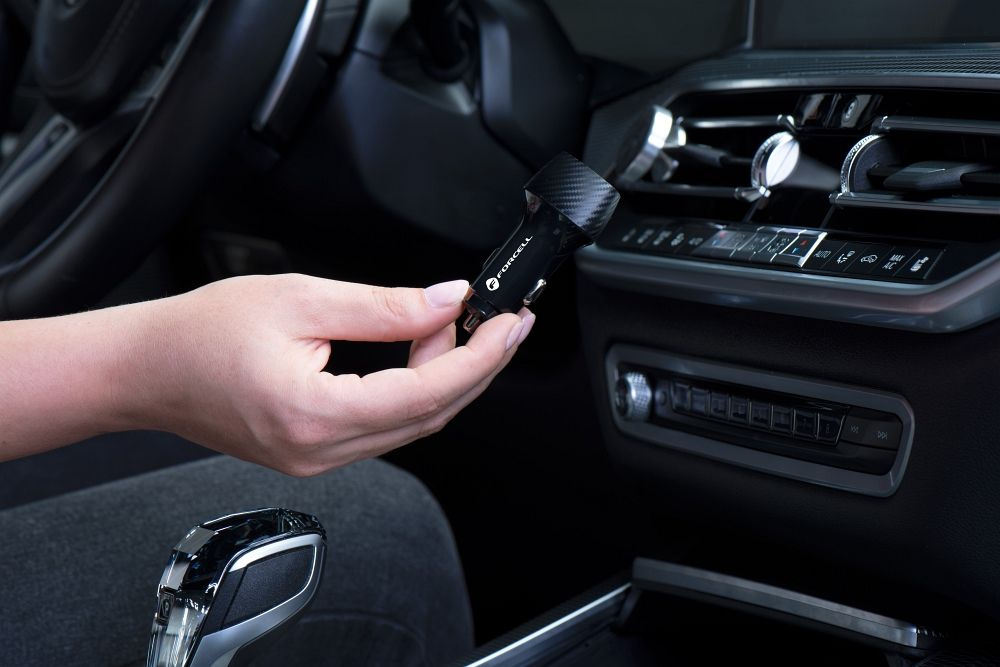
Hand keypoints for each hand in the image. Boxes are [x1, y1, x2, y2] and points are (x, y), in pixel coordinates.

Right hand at [129, 274, 532, 475]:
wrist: (148, 368)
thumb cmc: (202, 332)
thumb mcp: (302, 299)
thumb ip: (385, 307)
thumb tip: (446, 304)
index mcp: (317, 413)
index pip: (429, 392)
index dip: (480, 356)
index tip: (511, 324)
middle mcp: (322, 450)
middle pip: (431, 414)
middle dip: (477, 366)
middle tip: (504, 322)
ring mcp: (319, 459)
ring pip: (413, 423)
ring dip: (446, 376)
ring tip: (458, 326)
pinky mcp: (315, 452)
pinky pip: (385, 426)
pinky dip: (414, 390)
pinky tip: (421, 353)